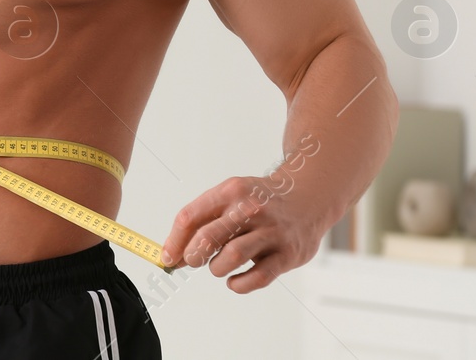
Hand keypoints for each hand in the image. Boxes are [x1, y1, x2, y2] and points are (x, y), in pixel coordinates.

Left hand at [160, 172, 322, 292]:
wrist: (308, 197)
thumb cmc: (260, 201)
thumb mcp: (230, 198)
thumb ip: (203, 222)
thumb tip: (173, 254)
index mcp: (230, 192)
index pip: (190, 217)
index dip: (174, 241)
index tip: (167, 257)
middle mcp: (250, 209)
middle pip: (208, 237)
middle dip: (192, 256)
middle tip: (193, 261)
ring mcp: (271, 231)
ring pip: (231, 257)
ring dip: (216, 268)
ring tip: (218, 267)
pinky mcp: (288, 254)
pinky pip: (257, 277)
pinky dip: (239, 284)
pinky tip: (234, 280)